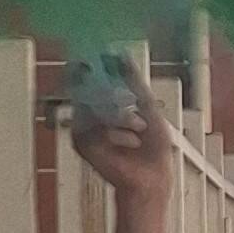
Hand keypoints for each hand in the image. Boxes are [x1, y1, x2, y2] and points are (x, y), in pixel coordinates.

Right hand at [71, 70, 175, 208]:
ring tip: (138, 131)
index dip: (89, 67)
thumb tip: (123, 56)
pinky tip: (129, 144)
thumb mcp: (147, 107)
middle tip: (134, 112)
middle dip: (116, 99)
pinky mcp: (80, 142)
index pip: (85, 76)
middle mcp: (88, 111)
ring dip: (124, 118)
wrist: (153, 176)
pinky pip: (96, 128)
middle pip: (86, 88)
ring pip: (94, 107)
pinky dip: (118, 135)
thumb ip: (134, 82)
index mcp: (102, 101)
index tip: (98, 60)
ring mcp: (83, 126)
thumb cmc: (153, 146)